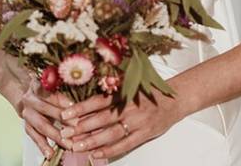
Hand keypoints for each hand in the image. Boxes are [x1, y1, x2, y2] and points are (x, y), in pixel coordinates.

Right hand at [11, 74, 76, 158]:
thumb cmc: (45, 90)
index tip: (74, 106)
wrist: (23, 93)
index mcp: (37, 86)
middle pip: (46, 109)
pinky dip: (42, 146)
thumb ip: (63, 91)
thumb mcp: (51, 86)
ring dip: (56, 136)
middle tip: (77, 127)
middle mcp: (30, 100)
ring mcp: (27, 114)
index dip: (62, 100)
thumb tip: (82, 102)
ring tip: (69, 145)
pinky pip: (34, 137)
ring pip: (41, 125)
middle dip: (62, 119)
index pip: (50, 93)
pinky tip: (50, 154)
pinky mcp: (26, 126)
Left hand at [57, 88, 183, 159]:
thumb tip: (87, 103)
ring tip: (77, 147)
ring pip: (111, 133)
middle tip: (65, 134)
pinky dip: (110, 150)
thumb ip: (111, 94)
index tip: (65, 115)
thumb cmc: (149, 93)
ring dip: (92, 141)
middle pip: (101, 119)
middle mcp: (129, 107)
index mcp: (123, 93)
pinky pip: (125, 144)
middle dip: (81, 128)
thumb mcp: (130, 87)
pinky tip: (97, 154)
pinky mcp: (145, 133)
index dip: (80, 108)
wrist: (175, 98)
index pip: (97, 102)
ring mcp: (137, 121)